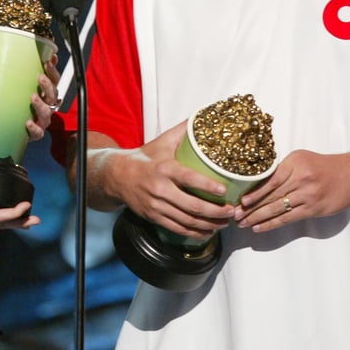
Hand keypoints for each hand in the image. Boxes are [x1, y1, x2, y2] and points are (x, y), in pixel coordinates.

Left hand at [26, 54, 60, 141]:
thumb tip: (32, 54)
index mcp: (47, 93)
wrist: (15, 127)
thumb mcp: (24, 85)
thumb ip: (27, 71)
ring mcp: (43, 120)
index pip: (54, 80)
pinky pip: (38, 132)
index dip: (53, 71)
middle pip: (52, 95)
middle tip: (40, 77)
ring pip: (46, 112)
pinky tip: (28, 122)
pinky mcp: (36, 133)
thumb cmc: (23, 103)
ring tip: (33, 98)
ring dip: (41, 105)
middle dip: (47, 86)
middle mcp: (48, 105)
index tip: (48, 62)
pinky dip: (34, 128)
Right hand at [100, 122, 233, 240]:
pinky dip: (195, 233)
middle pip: (192, 206)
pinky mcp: (154, 217)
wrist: (118, 176)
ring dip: (209, 224)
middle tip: (232, 210)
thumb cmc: (145, 158)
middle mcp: (160, 189)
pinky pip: (177, 229)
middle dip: (215, 211)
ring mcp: (156, 206)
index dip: (207, 186)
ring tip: (224, 222)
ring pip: (187, 220)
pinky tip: (208, 230)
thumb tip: (202, 117)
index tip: (224, 190)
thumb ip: (183, 131)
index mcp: (164, 169)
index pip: (188, 179)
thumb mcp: (163, 142)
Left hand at [232, 149, 349, 231]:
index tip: (240, 201)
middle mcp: (301, 178)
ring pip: (278, 208)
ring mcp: (308, 194)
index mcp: (294, 163)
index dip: (254, 193)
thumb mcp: (301, 159)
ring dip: (258, 218)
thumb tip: (258, 184)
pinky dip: (272, 224)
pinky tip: (260, 227)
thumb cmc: (323, 167)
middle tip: (236, 215)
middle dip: (251, 207)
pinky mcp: (314, 208)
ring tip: (244, 224)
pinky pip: (289, 218)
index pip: (269, 180)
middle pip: (271, 195)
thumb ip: (283, 170)